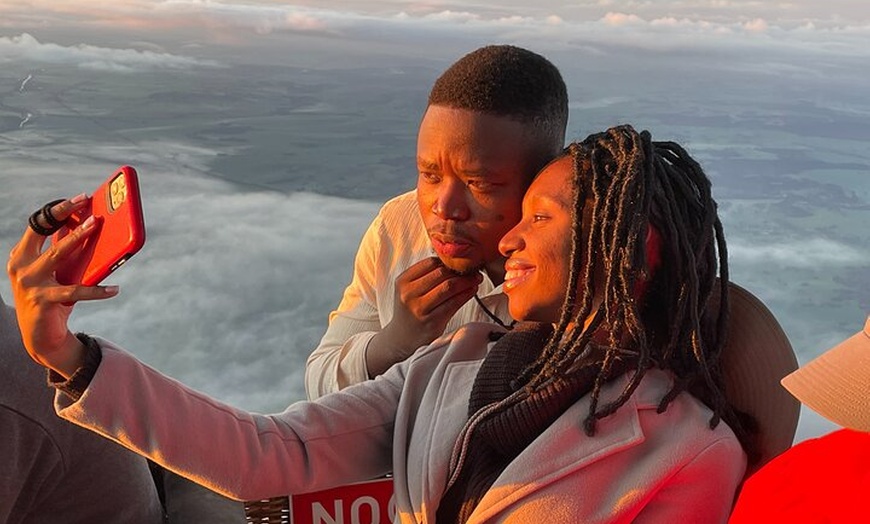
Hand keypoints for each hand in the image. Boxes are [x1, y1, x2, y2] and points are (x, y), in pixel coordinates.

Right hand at [7, 195, 118, 376]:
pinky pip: (75, 292)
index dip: (58, 209)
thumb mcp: (55, 271)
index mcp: (21, 255)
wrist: (39, 337)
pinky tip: (115, 289)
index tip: (80, 199)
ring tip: (97, 225)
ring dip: (78, 237)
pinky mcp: (43, 301)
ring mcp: (30, 283)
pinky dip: (97, 290)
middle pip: (43, 232)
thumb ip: (63, 250)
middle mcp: (20, 266)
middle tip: (86, 204)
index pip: (38, 225)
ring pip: (57, 254)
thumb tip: (87, 223)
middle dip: (64, 214)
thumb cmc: (52, 297)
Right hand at [365, 257, 481, 376]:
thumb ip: (425, 275)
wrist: (401, 337)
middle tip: (474, 271)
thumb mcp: (409, 289)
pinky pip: (454, 303)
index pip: (430, 263)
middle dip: (460, 271)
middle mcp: (409, 294)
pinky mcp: (432, 322)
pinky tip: (472, 290)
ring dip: (466, 282)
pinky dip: (466, 294)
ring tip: (476, 279)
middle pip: (441, 273)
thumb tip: (453, 261)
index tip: (460, 263)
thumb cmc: (410, 309)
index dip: (448, 261)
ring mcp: (419, 309)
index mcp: (402, 281)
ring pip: (449, 287)